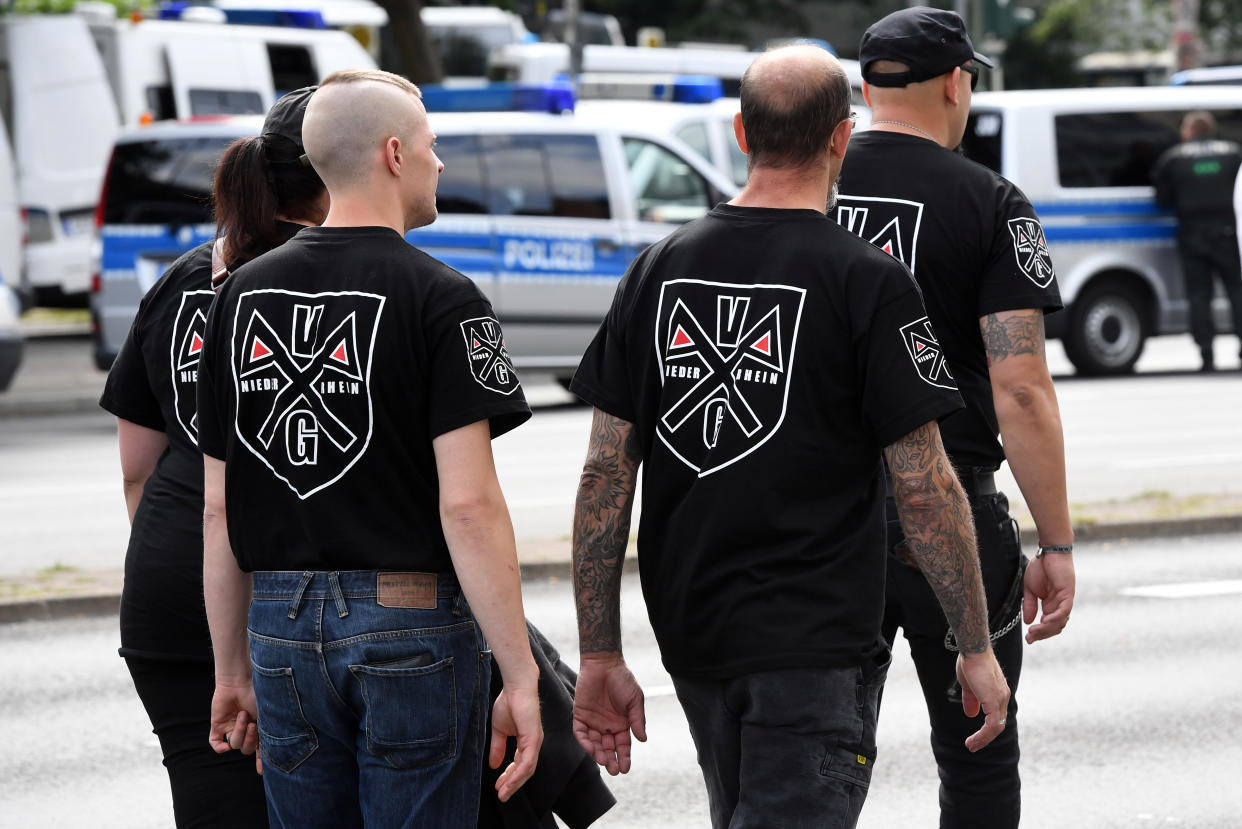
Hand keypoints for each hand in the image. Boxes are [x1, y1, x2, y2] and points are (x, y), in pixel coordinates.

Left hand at [208, 680, 261, 773]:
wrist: (239, 680)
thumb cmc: (256, 694)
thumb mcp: (267, 716)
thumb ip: (268, 734)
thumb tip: (269, 751)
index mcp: (259, 727)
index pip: (260, 748)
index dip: (261, 761)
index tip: (260, 771)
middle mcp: (245, 730)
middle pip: (246, 748)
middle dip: (250, 739)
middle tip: (253, 724)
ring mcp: (231, 728)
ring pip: (234, 744)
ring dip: (239, 731)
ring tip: (242, 715)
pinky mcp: (217, 725)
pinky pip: (215, 743)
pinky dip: (219, 747)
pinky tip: (225, 745)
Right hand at [489, 684, 542, 802]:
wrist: (515, 686)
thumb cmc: (509, 702)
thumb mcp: (499, 730)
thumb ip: (498, 747)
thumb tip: (493, 765)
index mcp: (526, 741)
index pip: (519, 765)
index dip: (510, 777)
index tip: (499, 786)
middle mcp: (533, 744)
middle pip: (525, 771)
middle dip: (512, 784)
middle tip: (501, 795)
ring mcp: (535, 741)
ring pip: (527, 770)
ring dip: (514, 783)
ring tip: (503, 792)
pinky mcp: (533, 738)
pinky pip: (527, 761)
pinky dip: (518, 773)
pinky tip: (509, 780)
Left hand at [573, 652, 645, 774]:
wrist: (604, 663)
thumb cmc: (622, 679)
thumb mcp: (635, 700)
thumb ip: (637, 719)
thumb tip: (643, 739)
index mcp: (622, 724)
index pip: (623, 746)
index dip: (624, 757)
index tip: (625, 769)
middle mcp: (607, 726)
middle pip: (608, 748)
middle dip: (611, 760)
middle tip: (614, 770)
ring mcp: (593, 722)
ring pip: (595, 744)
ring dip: (599, 754)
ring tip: (604, 760)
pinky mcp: (580, 715)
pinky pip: (581, 733)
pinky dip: (585, 742)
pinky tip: (591, 748)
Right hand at [956, 650, 1010, 752]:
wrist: (974, 650)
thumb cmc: (971, 662)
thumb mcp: (969, 685)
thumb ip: (971, 700)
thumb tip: (970, 715)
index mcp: (998, 693)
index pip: (996, 716)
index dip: (986, 729)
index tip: (975, 737)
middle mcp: (1003, 697)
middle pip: (998, 725)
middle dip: (985, 738)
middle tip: (972, 746)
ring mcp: (1000, 699)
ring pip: (995, 728)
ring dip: (983, 740)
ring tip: (971, 746)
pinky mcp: (994, 701)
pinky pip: (991, 725)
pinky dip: (982, 735)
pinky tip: (973, 740)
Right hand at [1023, 552, 1075, 642]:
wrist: (1048, 551)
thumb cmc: (1040, 567)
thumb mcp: (1030, 589)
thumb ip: (1030, 605)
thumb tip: (1028, 621)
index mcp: (1051, 604)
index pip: (1048, 624)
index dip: (1039, 633)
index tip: (1028, 639)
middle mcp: (1060, 605)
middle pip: (1055, 627)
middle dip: (1042, 635)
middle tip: (1030, 638)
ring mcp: (1065, 600)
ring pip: (1060, 622)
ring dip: (1047, 629)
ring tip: (1033, 632)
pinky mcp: (1068, 594)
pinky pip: (1064, 611)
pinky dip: (1055, 618)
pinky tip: (1044, 622)